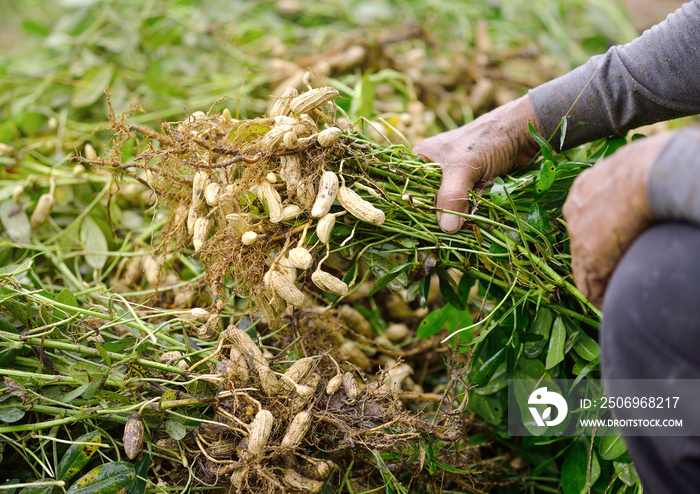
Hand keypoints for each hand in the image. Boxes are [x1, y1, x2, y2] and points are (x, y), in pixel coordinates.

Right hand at [414, 95, 541, 231]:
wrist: (525, 133)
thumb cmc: (489, 139)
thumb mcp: (464, 166)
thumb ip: (452, 195)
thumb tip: (446, 228)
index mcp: (423, 159)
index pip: (410, 189)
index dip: (414, 209)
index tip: (421, 229)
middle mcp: (437, 169)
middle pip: (430, 201)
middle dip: (438, 217)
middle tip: (443, 235)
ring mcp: (457, 179)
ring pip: (450, 206)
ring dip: (457, 218)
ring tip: (459, 233)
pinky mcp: (474, 187)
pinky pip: (466, 207)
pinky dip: (471, 215)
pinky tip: (472, 226)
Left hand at [563, 132, 672, 307]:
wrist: (649, 175)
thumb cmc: (654, 165)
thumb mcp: (633, 168)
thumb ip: (630, 184)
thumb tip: (649, 183)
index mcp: (584, 189)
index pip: (584, 221)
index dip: (599, 237)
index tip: (614, 247)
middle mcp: (574, 211)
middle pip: (580, 245)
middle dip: (596, 261)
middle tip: (613, 274)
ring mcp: (578, 236)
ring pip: (583, 270)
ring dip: (599, 283)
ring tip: (613, 295)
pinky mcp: (590, 259)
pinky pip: (590, 288)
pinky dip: (602, 298)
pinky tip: (612, 304)